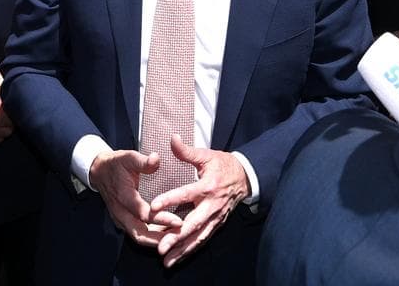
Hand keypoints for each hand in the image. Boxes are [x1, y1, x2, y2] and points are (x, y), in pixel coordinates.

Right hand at [89, 148, 173, 247]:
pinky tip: (165, 236)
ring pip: (138, 237)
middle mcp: (120, 212)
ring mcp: (120, 219)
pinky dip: (150, 238)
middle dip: (160, 239)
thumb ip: (143, 161)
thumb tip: (156, 159)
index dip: (161, 219)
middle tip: (179, 237)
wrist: (99, 171)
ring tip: (175, 240)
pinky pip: (136, 234)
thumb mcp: (128, 157)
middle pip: (140, 234)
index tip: (178, 222)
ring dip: (155, 241)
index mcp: (123, 196)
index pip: (143, 214)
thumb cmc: (116, 164)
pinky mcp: (122, 221)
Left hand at [150, 135, 250, 267]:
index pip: (186, 194)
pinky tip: (177, 258)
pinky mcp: (217, 224)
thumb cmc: (222, 165)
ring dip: (182, 249)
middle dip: (176, 236)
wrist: (245, 177)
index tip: (153, 206)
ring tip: (166, 260)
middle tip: (160, 246)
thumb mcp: (207, 155)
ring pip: (198, 237)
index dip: (170, 199)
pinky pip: (203, 239)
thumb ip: (187, 151)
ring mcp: (216, 217)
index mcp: (208, 186)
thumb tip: (172, 138)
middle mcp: (212, 205)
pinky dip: (190, 250)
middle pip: (193, 223)